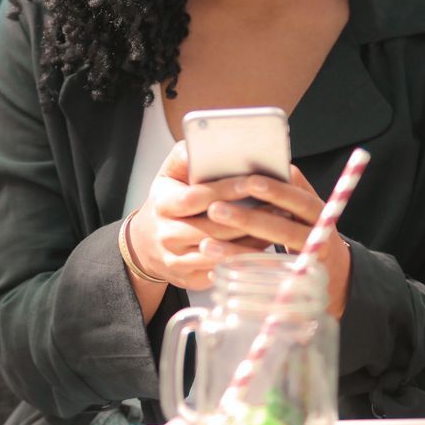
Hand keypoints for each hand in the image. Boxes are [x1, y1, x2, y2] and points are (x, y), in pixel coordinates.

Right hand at [131, 142, 282, 290]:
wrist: (145, 243)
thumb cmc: (167, 202)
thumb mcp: (168, 175)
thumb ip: (183, 156)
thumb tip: (199, 144)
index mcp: (162, 205)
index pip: (196, 198)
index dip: (226, 190)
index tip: (253, 181)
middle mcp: (167, 235)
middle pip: (213, 229)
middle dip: (248, 216)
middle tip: (279, 203)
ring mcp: (177, 261)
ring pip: (222, 252)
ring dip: (252, 239)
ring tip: (277, 222)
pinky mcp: (190, 279)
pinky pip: (224, 270)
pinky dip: (246, 257)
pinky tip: (264, 243)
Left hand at [201, 166, 352, 314]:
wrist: (334, 271)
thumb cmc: (305, 225)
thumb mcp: (301, 205)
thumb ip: (283, 187)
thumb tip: (248, 163)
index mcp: (317, 211)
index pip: (300, 199)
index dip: (277, 191)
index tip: (250, 181)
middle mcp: (318, 237)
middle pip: (286, 230)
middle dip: (249, 219)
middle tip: (215, 209)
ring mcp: (308, 263)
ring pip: (272, 258)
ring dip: (238, 250)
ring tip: (206, 244)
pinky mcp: (294, 284)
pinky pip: (264, 279)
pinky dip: (239, 273)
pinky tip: (213, 268)